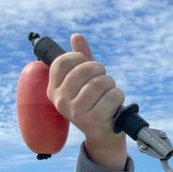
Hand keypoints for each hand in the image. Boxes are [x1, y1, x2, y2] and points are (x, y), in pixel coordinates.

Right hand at [47, 33, 127, 169]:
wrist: (103, 135)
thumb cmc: (94, 104)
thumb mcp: (84, 82)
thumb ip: (81, 59)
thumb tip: (77, 36)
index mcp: (53, 89)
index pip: (63, 61)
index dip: (80, 58)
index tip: (88, 67)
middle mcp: (60, 101)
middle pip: (85, 69)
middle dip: (101, 72)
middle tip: (104, 82)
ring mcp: (75, 111)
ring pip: (100, 82)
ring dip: (111, 85)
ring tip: (110, 94)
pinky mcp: (92, 120)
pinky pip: (112, 96)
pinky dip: (118, 97)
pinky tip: (114, 105)